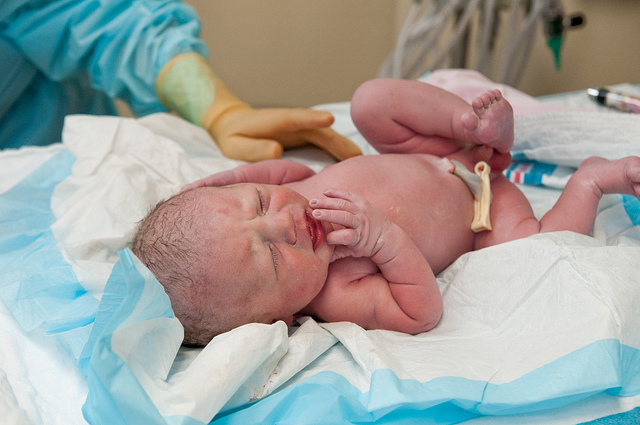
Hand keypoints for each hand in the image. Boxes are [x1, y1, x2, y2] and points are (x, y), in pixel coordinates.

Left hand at [208, 106, 361, 161]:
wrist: (234, 123)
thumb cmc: (234, 135)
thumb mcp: (236, 144)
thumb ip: (255, 148)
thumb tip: (277, 150)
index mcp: (276, 121)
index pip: (297, 118)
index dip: (312, 118)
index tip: (329, 119)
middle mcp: (293, 122)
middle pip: (318, 130)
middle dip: (337, 141)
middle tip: (355, 155)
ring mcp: (300, 128)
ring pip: (325, 136)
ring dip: (342, 146)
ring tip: (359, 160)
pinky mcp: (304, 135)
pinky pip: (323, 141)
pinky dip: (337, 149)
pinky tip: (349, 160)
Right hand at [309, 189, 390, 261]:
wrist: (385, 235)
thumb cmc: (365, 245)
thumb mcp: (352, 252)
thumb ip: (336, 254)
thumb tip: (320, 262)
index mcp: (358, 237)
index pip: (346, 236)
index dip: (334, 237)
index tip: (324, 238)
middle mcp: (361, 222)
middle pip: (344, 217)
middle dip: (328, 215)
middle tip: (313, 214)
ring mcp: (362, 210)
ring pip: (343, 204)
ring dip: (327, 202)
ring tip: (312, 202)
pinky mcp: (362, 202)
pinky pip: (348, 195)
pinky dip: (336, 192)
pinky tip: (324, 192)